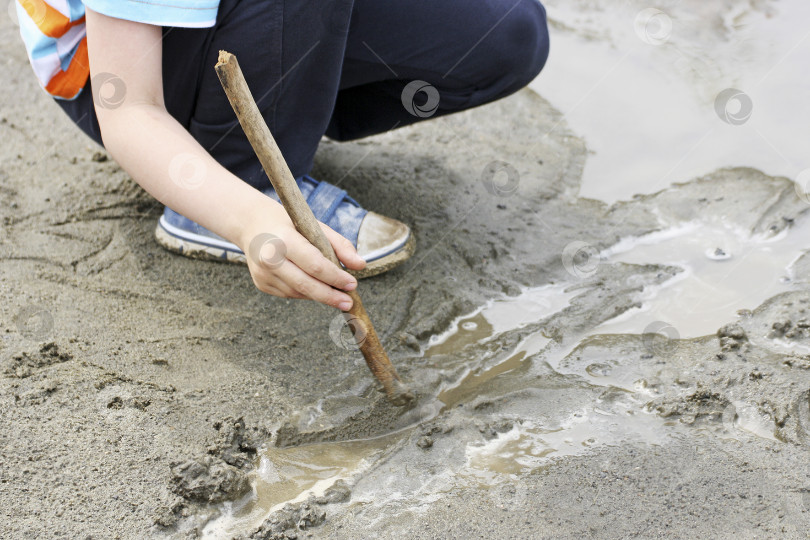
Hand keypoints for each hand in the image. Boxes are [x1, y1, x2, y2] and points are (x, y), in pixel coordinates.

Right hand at [239, 201, 365, 309]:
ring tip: (336, 292)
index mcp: (283, 240)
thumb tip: (360, 265)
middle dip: (330, 296)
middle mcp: (269, 259)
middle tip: (349, 302)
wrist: (252, 224)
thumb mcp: (316, 226)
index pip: (314, 265)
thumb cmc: (290, 224)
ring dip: (320, 294)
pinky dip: (305, 292)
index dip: (335, 278)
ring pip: (299, 292)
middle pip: (306, 285)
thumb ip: (340, 245)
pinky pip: (290, 294)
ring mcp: (263, 274)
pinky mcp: (261, 284)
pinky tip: (312, 284)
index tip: (352, 284)